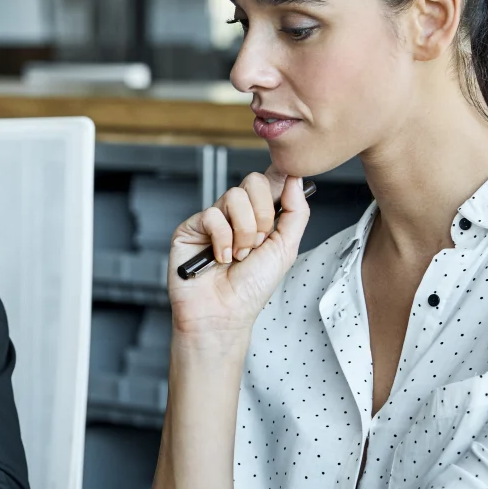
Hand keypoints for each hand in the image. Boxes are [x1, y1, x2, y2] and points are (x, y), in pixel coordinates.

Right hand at [166, 172, 309, 337]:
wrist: (224, 313)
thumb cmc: (251, 289)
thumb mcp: (285, 249)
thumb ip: (295, 213)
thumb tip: (295, 179)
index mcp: (260, 217)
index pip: (270, 182)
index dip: (279, 175)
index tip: (290, 175)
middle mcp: (236, 215)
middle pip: (253, 182)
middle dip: (263, 216)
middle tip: (258, 243)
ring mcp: (214, 219)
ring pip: (234, 197)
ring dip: (244, 232)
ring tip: (239, 255)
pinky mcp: (192, 227)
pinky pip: (212, 215)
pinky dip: (222, 240)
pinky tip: (220, 258)